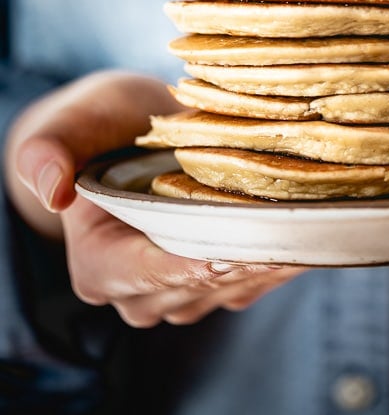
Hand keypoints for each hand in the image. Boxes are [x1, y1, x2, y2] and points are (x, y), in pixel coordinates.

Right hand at [4, 71, 302, 324]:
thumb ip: (51, 149)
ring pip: (235, 285)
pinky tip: (308, 226)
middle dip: (242, 256)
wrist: (131, 132)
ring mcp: (184, 292)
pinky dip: (282, 254)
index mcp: (98, 266)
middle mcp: (141, 293)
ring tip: (304, 222)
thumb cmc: (101, 123)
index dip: (188, 264)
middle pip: (201, 283)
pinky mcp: (220, 282)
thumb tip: (52, 188)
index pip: (148, 273)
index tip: (230, 250)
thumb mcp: (74, 122)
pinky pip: (256, 279)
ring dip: (270, 256)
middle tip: (286, 225)